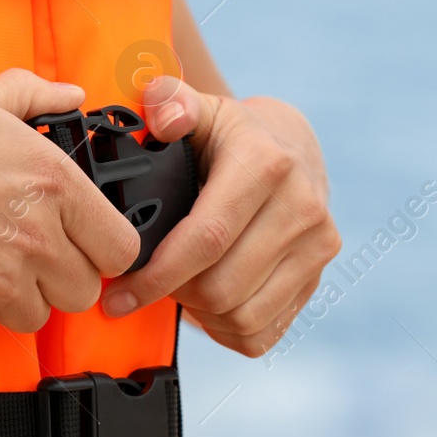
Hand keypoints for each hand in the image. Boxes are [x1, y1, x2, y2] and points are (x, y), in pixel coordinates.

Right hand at [0, 69, 139, 332]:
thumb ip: (35, 99)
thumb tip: (70, 93)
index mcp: (53, 184)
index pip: (121, 249)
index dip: (102, 247)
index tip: (83, 242)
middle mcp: (35, 236)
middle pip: (84, 290)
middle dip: (60, 276)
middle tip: (26, 252)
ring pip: (37, 315)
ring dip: (17, 295)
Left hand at [101, 77, 339, 356]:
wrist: (294, 148)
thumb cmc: (233, 136)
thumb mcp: (202, 110)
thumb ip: (171, 103)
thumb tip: (161, 116)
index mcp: (267, 165)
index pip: (206, 239)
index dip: (156, 275)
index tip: (118, 295)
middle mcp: (303, 208)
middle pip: (221, 288)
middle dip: (175, 294)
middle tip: (151, 282)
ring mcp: (317, 248)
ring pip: (242, 317)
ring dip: (201, 314)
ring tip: (182, 288)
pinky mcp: (318, 279)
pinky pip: (262, 333)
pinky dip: (226, 329)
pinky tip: (210, 305)